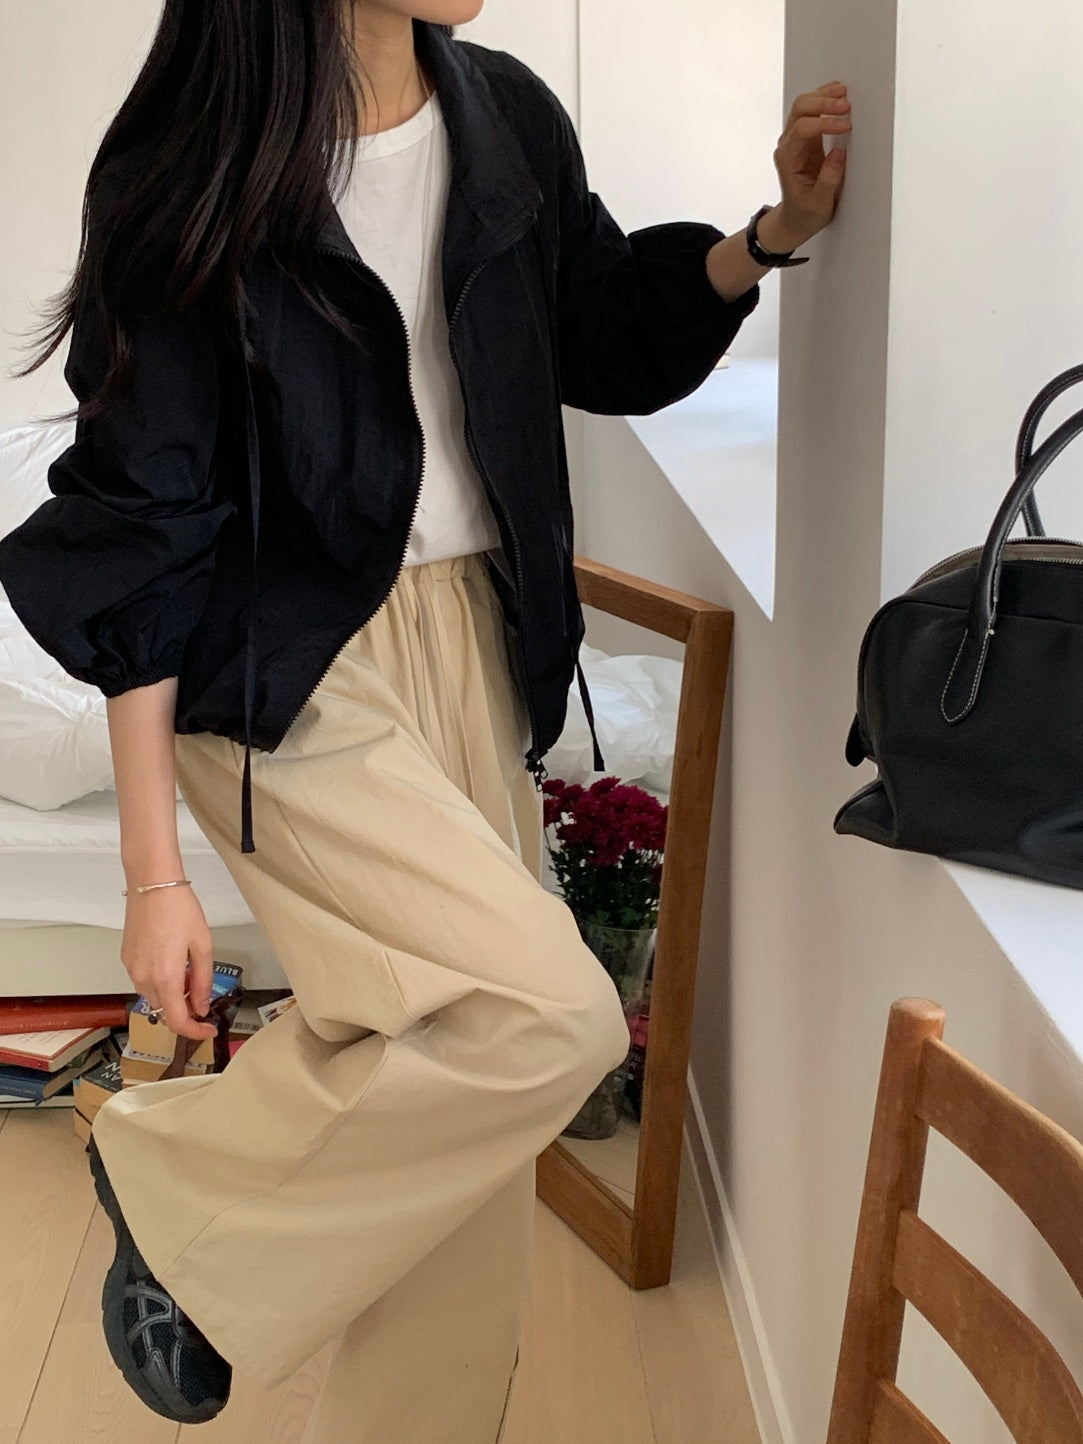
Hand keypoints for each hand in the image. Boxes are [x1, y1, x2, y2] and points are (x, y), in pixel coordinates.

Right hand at [120, 884, 217, 1042]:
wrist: (152, 883)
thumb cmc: (179, 908)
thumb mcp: (202, 945)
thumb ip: (203, 980)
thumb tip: (202, 1006)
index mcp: (165, 977)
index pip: (177, 1021)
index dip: (194, 1031)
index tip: (208, 1029)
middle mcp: (143, 977)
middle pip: (165, 1010)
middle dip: (185, 1007)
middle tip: (202, 989)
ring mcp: (132, 969)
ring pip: (154, 996)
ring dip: (172, 993)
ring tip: (188, 968)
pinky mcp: (127, 958)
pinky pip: (145, 981)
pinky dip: (160, 980)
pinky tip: (172, 960)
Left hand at [761, 81, 850, 253]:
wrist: (795, 219)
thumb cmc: (803, 213)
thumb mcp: (818, 204)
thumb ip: (828, 180)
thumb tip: (838, 154)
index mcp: (787, 159)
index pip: (802, 129)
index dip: (825, 123)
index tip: (845, 126)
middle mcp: (788, 146)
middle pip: (800, 110)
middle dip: (823, 103)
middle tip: (846, 105)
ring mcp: (796, 140)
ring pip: (804, 106)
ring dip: (823, 96)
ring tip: (843, 92)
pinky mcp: (807, 140)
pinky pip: (812, 113)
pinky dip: (824, 101)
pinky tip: (836, 95)